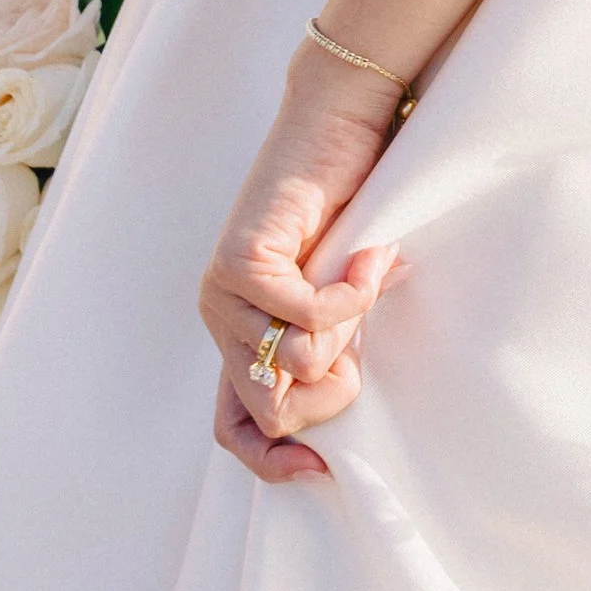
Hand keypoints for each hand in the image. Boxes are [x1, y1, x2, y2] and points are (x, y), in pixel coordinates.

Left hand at [200, 45, 410, 484]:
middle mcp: (219, 319)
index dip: (274, 462)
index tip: (324, 468)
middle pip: (275, 411)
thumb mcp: (338, 293)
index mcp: (238, 334)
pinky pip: (308, 319)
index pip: (234, 430)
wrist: (336, 122)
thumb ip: (328, 343)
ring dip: (351, 329)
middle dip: (335, 387)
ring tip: (366, 278)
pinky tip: (371, 259)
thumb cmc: (349, 204)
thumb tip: (336, 411)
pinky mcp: (240, 262)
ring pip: (296, 366)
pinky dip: (353, 296)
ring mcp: (222, 291)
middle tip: (364, 331)